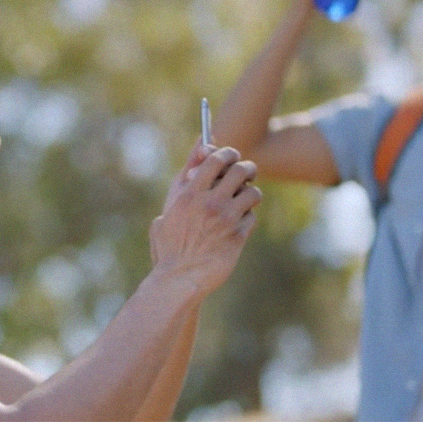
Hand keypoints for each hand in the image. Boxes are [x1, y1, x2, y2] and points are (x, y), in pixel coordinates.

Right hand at [149, 141, 261, 296]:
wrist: (179, 278)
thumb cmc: (170, 243)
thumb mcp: (170, 207)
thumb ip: (185, 176)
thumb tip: (201, 145)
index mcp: (190, 193)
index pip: (215, 158)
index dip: (227, 152)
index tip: (229, 155)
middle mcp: (210, 203)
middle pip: (240, 170)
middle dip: (247, 168)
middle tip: (247, 172)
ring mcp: (226, 219)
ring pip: (252, 193)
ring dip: (250, 194)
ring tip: (245, 200)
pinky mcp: (238, 236)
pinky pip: (251, 217)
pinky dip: (247, 218)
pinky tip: (238, 225)